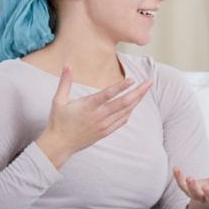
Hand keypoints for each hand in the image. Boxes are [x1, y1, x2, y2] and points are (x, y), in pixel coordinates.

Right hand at [36, 66, 151, 168]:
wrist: (59, 145)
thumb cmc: (58, 121)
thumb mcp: (58, 100)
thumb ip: (65, 81)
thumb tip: (67, 64)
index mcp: (88, 106)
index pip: (107, 95)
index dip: (120, 87)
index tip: (132, 79)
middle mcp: (99, 116)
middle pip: (123, 103)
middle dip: (138, 92)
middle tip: (149, 82)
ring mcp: (104, 125)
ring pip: (126, 111)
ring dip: (137, 100)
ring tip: (145, 90)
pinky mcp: (106, 132)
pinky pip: (122, 121)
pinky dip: (130, 111)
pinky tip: (135, 104)